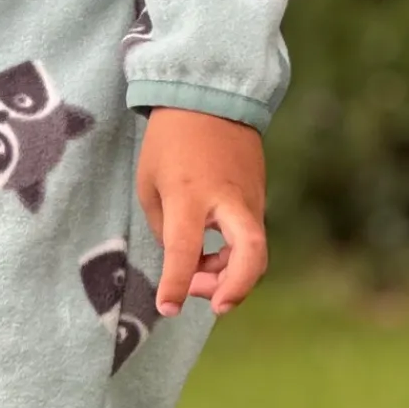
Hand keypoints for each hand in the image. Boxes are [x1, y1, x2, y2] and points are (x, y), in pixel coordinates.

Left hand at [136, 109, 266, 316]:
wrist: (210, 99)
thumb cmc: (170, 142)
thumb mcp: (150, 184)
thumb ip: (166, 228)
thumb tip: (187, 260)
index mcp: (189, 194)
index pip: (184, 249)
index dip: (176, 284)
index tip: (168, 308)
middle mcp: (227, 200)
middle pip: (250, 253)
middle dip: (237, 287)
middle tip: (216, 306)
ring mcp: (249, 198)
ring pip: (254, 250)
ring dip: (230, 274)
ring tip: (199, 277)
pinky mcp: (258, 196)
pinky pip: (249, 236)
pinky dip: (233, 255)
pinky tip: (210, 256)